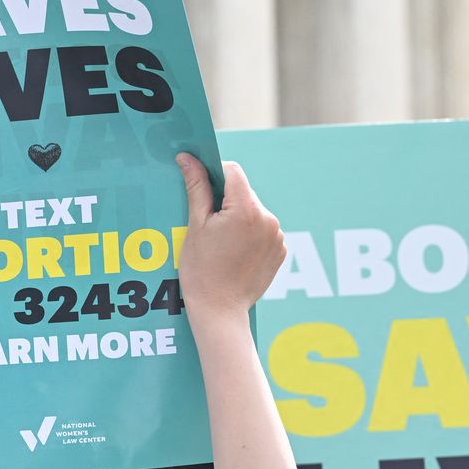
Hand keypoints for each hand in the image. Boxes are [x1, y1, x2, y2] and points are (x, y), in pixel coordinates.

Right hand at [175, 154, 286, 319]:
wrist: (220, 311)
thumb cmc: (201, 270)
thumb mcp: (195, 226)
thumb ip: (196, 187)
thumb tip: (188, 158)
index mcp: (246, 209)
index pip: (232, 171)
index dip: (214, 173)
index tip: (200, 185)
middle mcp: (268, 219)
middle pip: (243, 192)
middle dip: (225, 200)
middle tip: (206, 223)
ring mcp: (277, 236)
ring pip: (254, 211)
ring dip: (238, 217)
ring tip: (220, 243)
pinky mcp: (281, 251)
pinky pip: (264, 231)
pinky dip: (250, 234)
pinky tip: (233, 253)